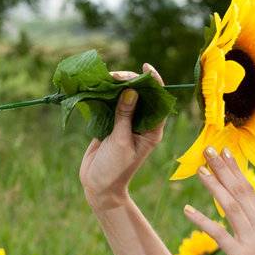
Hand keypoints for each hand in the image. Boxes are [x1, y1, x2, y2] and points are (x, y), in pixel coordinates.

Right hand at [79, 63, 166, 205]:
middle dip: (130, 81)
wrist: (98, 186)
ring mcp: (126, 122)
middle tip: (115, 76)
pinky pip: (110, 104)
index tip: (145, 67)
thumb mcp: (121, 142)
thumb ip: (125, 116)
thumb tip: (132, 90)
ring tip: (104, 78)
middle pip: (141, 94)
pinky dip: (104, 95)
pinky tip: (96, 86)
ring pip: (124, 96)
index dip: (154, 82)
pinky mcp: (110, 123)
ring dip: (115, 86)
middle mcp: (142, 123)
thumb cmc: (115, 168)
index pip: (158, 101)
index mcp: (152, 129)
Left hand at [184, 148, 254, 254]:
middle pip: (241, 192)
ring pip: (231, 206)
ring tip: (198, 169)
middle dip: (224, 169)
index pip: (251, 193)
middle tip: (209, 148)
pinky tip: (187, 210)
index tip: (227, 155)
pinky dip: (202, 219)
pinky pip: (219, 233)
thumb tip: (248, 236)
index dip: (237, 172)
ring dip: (213, 185)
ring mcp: (253, 242)